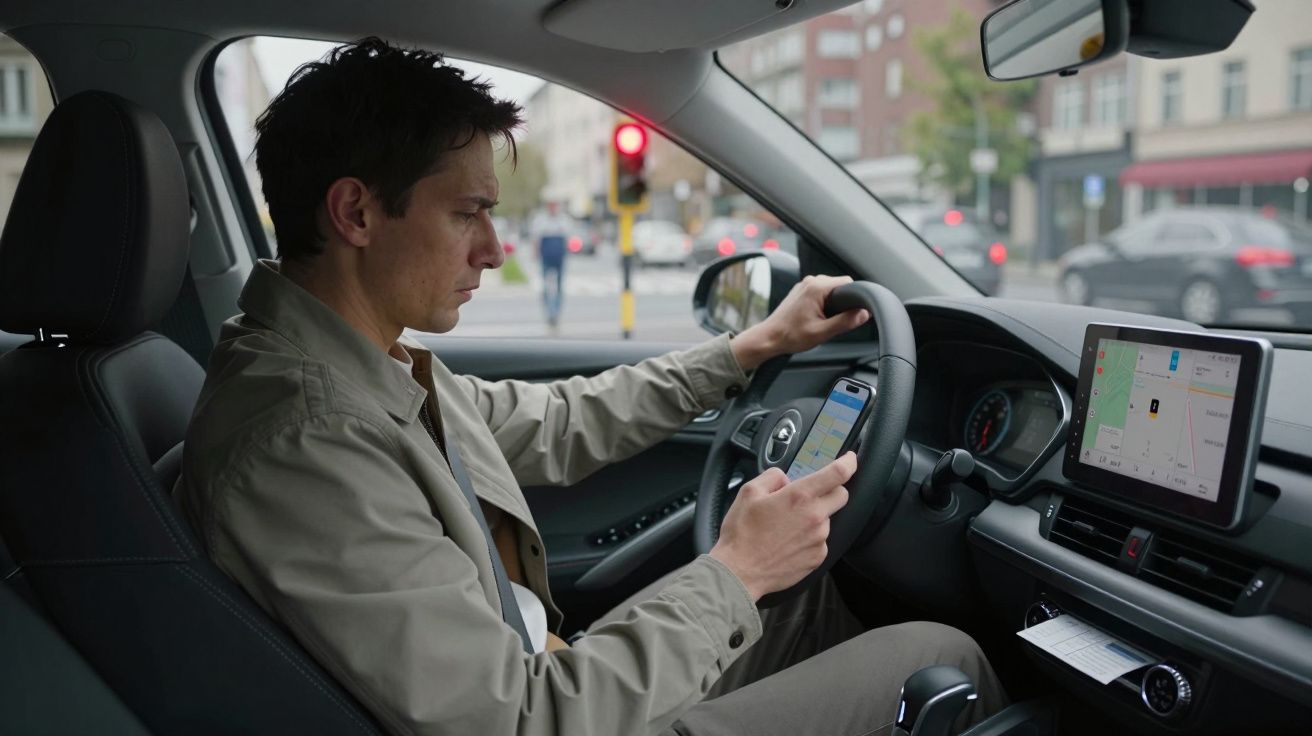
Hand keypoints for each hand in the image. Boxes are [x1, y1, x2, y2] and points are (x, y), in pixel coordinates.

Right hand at [709, 452, 855, 601]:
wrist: (740, 571)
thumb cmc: (742, 533)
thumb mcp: (749, 492)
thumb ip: (773, 477)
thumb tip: (785, 479)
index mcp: (800, 496)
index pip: (837, 474)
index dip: (848, 462)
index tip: (850, 459)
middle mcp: (815, 517)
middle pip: (841, 495)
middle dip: (831, 490)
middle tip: (810, 495)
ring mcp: (819, 539)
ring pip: (828, 519)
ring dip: (815, 517)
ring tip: (787, 526)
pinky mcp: (817, 557)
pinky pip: (821, 540)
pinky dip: (809, 537)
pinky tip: (789, 542)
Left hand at [730, 275, 869, 370]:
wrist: (770, 338)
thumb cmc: (790, 335)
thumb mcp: (822, 332)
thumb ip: (845, 322)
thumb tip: (864, 314)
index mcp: (817, 287)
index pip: (848, 282)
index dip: (855, 297)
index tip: (854, 312)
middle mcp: (810, 282)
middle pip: (840, 286)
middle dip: (842, 302)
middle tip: (833, 321)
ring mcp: (804, 285)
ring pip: (830, 290)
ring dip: (832, 304)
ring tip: (822, 321)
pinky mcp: (801, 291)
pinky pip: (820, 293)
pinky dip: (823, 304)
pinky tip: (815, 318)